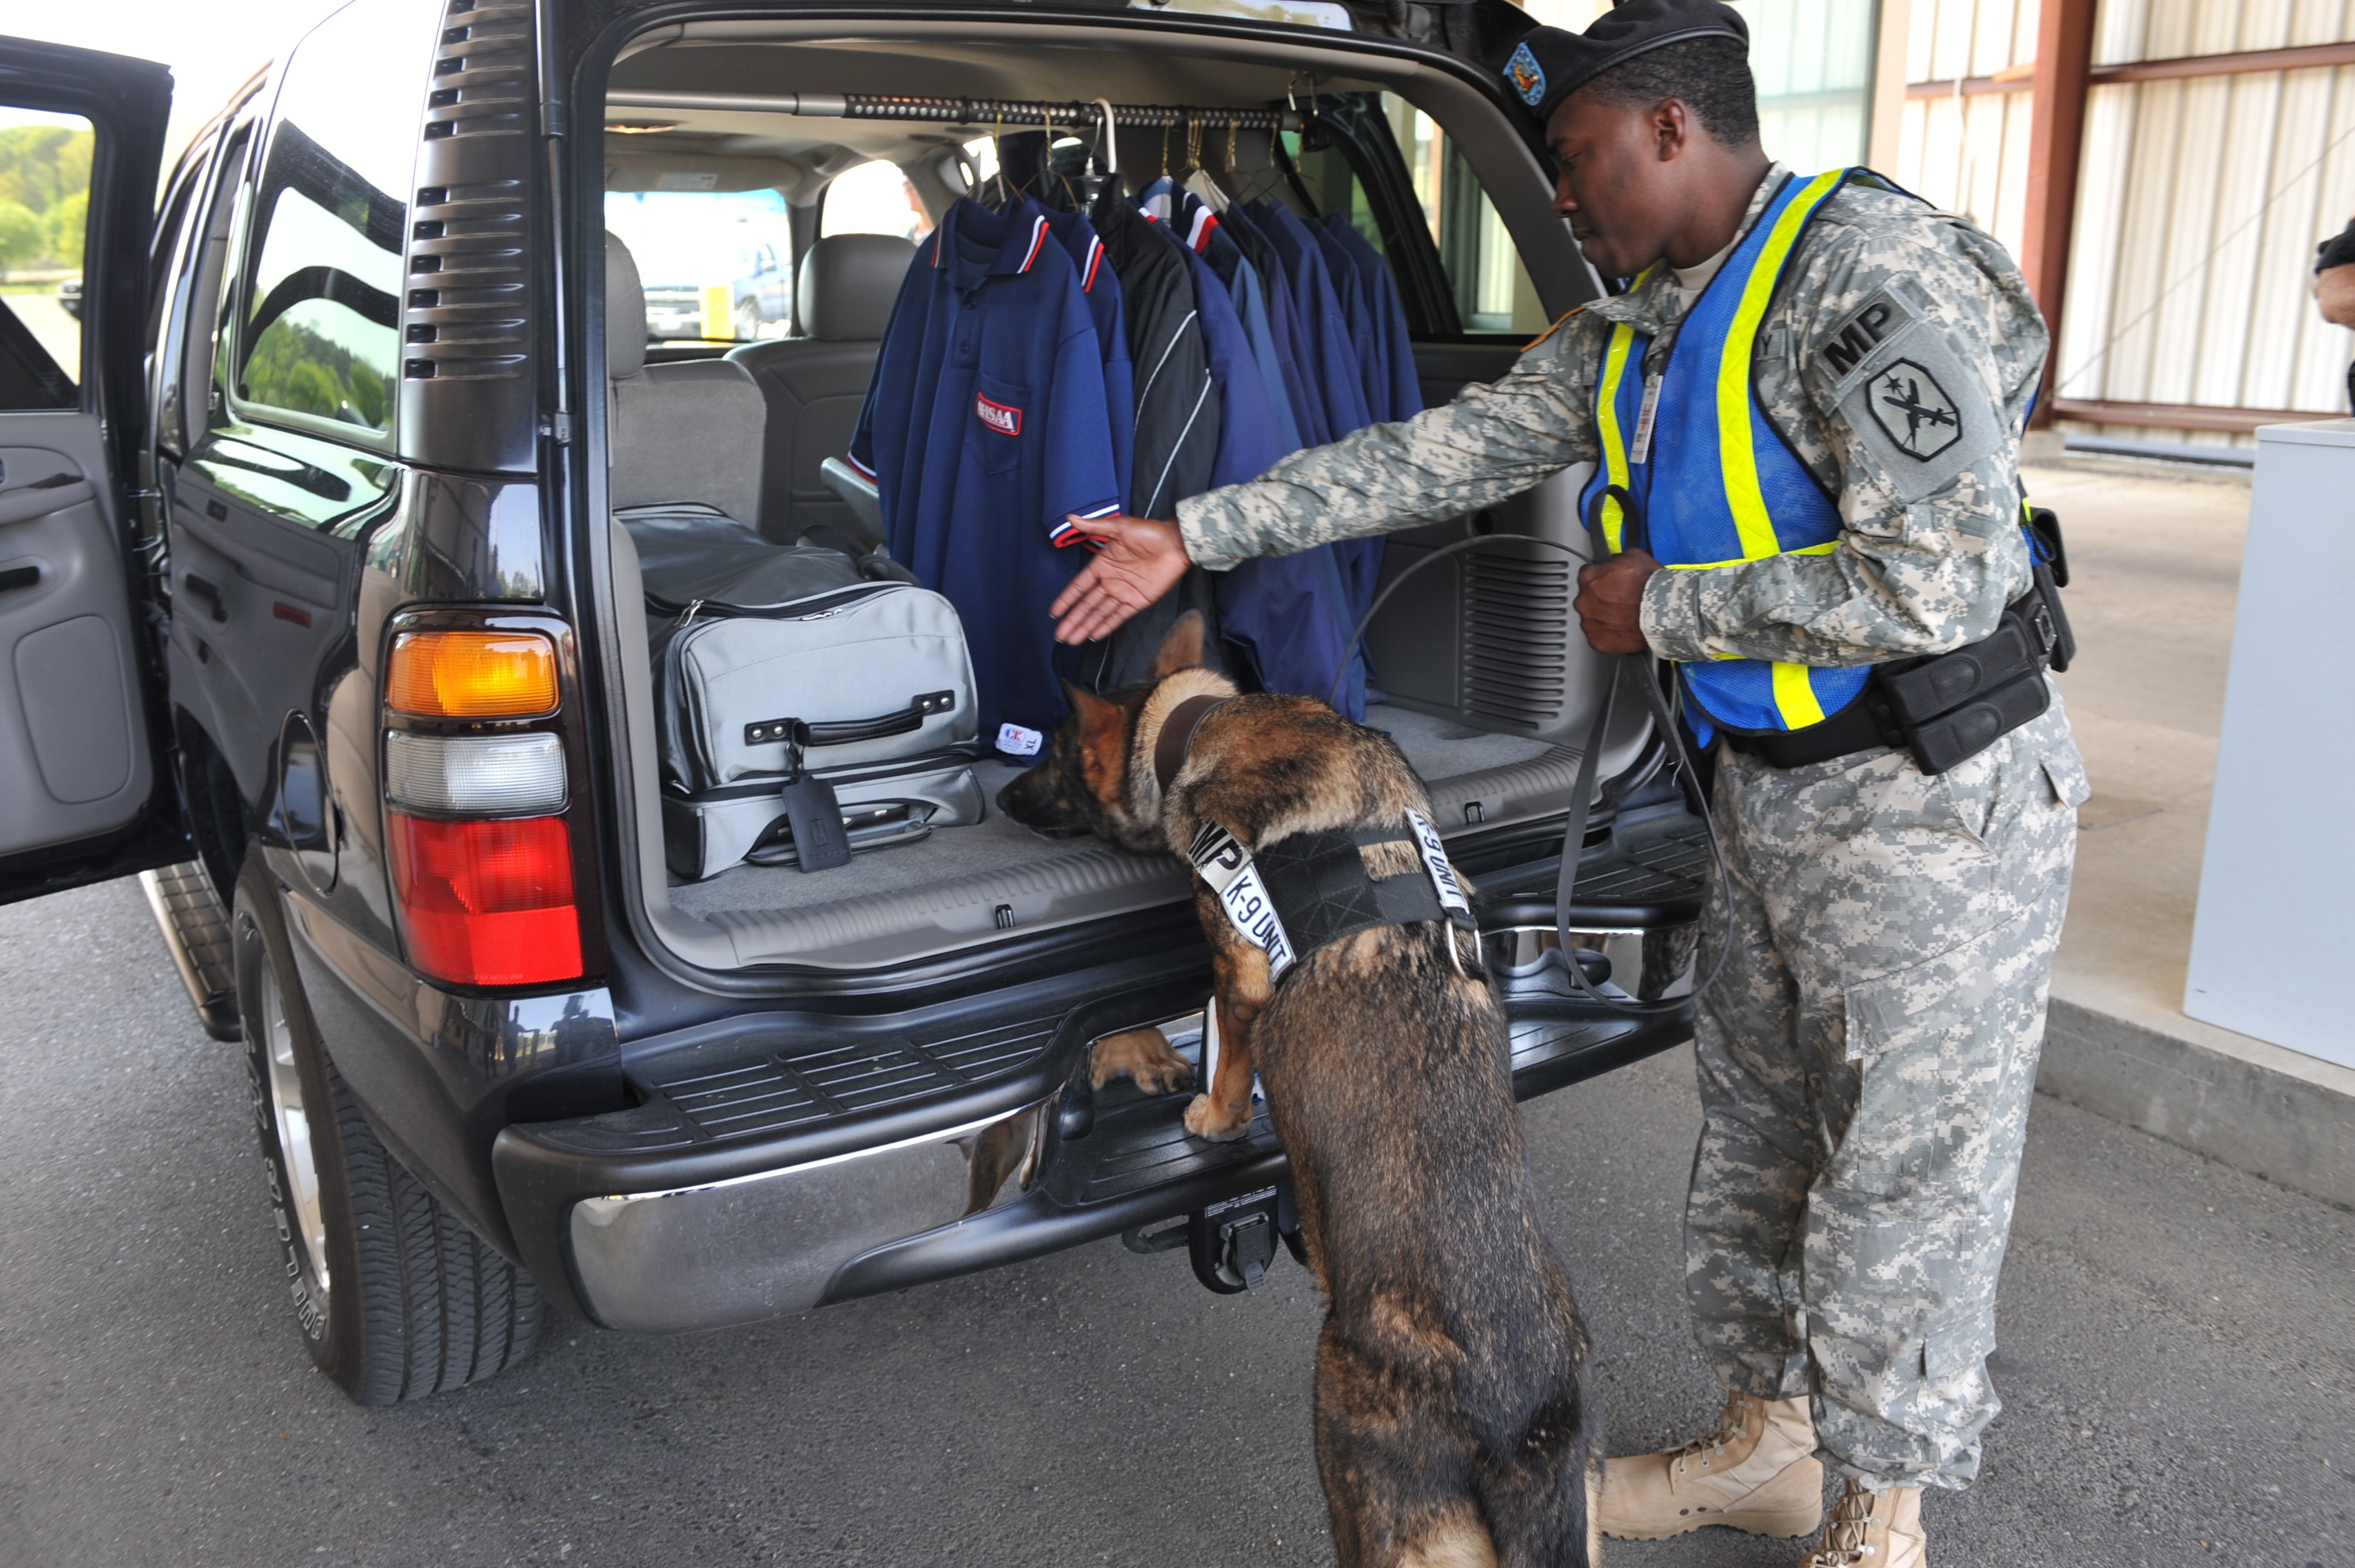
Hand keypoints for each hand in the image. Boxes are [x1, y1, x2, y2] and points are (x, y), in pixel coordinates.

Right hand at [1050, 515, 1188, 643]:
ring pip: (1100, 613)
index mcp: (1103, 564)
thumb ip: (1095, 527)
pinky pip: (1119, 616)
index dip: (1067, 599)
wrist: (1177, 543)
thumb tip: (1071, 518)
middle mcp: (1111, 580)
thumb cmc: (1150, 532)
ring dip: (1085, 626)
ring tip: (1071, 640)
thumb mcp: (1120, 526)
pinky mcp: (1138, 601)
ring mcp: (1124, 592)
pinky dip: (1106, 626)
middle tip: (1060, 635)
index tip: (1054, 612)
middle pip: (1087, 604)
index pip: (1080, 586)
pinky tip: (1093, 636)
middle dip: (1073, 620)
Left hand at [1573, 548, 1659, 654]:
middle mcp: (1583, 601)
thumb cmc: (1649, 585)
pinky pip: (1599, 638)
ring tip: (1624, 616)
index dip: (1601, 578)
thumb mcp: (1633, 556)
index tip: (1609, 582)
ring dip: (1605, 618)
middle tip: (1620, 600)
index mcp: (1588, 578)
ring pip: (1592, 619)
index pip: (1587, 575)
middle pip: (1588, 599)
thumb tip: (1617, 561)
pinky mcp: (1597, 642)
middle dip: (1601, 599)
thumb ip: (1617, 559)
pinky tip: (1623, 630)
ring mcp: (1589, 623)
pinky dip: (1609, 635)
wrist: (1661, 610)